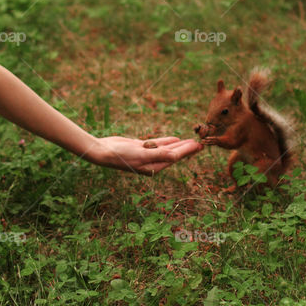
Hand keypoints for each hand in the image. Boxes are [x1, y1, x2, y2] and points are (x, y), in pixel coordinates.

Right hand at [85, 136, 202, 175]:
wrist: (103, 151)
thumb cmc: (121, 155)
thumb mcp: (142, 155)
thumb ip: (160, 155)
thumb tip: (176, 157)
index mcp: (154, 166)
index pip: (175, 157)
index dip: (188, 151)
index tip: (200, 145)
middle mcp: (152, 162)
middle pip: (174, 154)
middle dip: (187, 149)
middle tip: (202, 143)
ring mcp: (147, 155)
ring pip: (168, 149)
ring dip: (180, 145)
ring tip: (192, 141)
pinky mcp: (141, 148)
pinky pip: (158, 144)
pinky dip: (167, 141)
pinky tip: (175, 139)